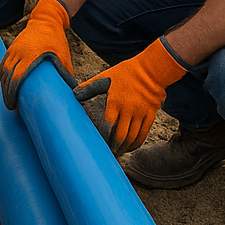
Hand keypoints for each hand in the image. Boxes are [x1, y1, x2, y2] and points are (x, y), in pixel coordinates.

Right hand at [0, 0, 74, 109]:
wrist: (46, 19)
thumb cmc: (56, 39)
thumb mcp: (64, 56)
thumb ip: (66, 74)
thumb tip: (73, 93)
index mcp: (31, 56)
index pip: (16, 77)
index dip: (12, 92)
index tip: (13, 105)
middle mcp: (19, 52)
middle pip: (6, 76)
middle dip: (6, 92)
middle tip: (10, 106)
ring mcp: (13, 48)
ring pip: (3, 69)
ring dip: (2, 84)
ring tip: (7, 96)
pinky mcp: (12, 46)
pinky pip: (3, 62)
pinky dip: (2, 73)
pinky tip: (4, 82)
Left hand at [74, 37, 187, 155]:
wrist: (149, 71)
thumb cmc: (124, 73)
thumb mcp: (105, 77)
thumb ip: (89, 87)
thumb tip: (74, 94)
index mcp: (114, 102)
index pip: (107, 125)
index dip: (104, 137)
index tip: (100, 144)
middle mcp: (128, 110)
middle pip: (121, 135)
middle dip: (114, 147)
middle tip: (110, 153)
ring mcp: (140, 114)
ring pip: (133, 137)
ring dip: (125, 147)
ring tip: (119, 153)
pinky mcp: (150, 116)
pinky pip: (143, 134)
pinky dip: (137, 143)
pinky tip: (131, 147)